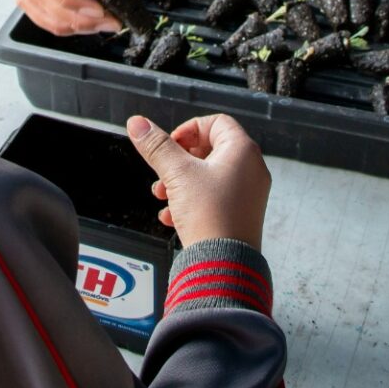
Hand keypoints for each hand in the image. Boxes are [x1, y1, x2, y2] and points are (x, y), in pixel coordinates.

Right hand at [129, 114, 270, 249]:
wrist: (223, 264)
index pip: (215, 123)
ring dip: (179, 182)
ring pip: (207, 176)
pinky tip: (171, 216)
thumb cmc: (210, 216)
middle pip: (209, 150)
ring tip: (162, 196)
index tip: (170, 145)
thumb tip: (138, 123)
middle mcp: (250, 170)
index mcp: (242, 151)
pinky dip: (190, 201)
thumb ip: (156, 146)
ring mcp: (248, 194)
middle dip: (178, 161)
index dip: (188, 129)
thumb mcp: (176, 174)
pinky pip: (213, 198)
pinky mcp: (240, 214)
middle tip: (163, 171)